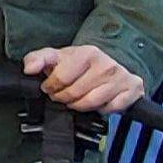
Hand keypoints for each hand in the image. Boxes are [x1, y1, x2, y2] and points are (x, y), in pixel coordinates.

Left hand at [25, 44, 145, 114]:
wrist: (109, 66)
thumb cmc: (80, 64)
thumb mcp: (56, 57)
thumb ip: (37, 59)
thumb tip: (29, 68)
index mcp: (87, 53)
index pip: (61, 78)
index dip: (52, 87)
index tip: (51, 87)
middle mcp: (106, 64)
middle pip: (75, 94)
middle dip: (64, 98)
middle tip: (64, 95)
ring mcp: (121, 77)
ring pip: (91, 104)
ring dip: (80, 106)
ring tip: (78, 99)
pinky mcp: (132, 90)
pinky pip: (110, 109)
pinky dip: (101, 109)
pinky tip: (98, 101)